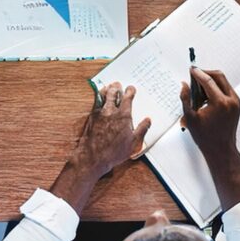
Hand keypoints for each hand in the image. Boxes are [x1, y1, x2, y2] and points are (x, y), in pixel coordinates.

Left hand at [50, 82, 151, 212]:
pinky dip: (98, 96)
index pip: (127, 99)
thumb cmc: (114, 152)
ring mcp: (100, 113)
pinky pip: (95, 102)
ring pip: (103, 95)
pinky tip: (99, 97)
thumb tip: (148, 120)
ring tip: (109, 86)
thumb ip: (142, 129)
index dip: (130, 91)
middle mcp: (111, 111)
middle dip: (117, 87)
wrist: (94, 156)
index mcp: (123, 116)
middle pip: (114, 93)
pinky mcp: (91, 116)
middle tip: (118, 84)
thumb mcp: (133, 143)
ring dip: (107, 89)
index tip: (131, 88)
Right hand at [180, 67, 239, 211]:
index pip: (208, 81)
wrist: (221, 150)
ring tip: (198, 87)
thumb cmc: (206, 137)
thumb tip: (184, 85)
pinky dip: (216, 87)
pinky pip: (226, 89)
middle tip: (195, 74)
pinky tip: (206, 95)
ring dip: (211, 80)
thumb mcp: (190, 118)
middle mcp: (231, 100)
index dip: (198, 73)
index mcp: (220, 103)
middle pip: (219, 76)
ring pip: (223, 81)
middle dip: (206, 73)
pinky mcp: (237, 105)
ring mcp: (236, 102)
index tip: (191, 69)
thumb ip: (185, 99)